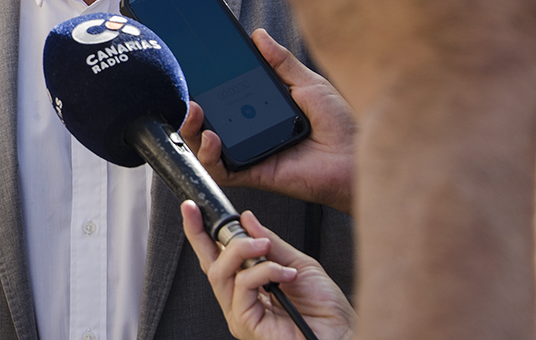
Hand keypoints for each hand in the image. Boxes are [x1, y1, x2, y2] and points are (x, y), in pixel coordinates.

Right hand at [180, 29, 354, 212]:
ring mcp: (249, 154)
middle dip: (190, 108)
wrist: (357, 158)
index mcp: (263, 110)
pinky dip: (208, 156)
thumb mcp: (308, 83)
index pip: (226, 98)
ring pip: (206, 146)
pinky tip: (211, 138)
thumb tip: (259, 36)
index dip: (206, 87)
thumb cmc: (342, 125)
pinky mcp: (252, 174)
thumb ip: (281, 62)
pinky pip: (220, 170)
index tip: (194, 70)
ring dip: (192, 129)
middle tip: (189, 93)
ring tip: (194, 111)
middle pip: (209, 122)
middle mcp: (251, 133)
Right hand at [182, 204, 354, 339]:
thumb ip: (272, 243)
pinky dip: (262, 272)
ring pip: (220, 273)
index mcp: (249, 286)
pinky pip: (241, 287)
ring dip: (242, 251)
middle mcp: (240, 300)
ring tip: (266, 246)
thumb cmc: (327, 310)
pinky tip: (284, 273)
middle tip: (219, 219)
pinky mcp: (245, 324)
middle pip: (209, 264)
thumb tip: (247, 220)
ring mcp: (240, 313)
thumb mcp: (298, 263)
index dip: (201, 232)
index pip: (217, 256)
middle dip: (204, 234)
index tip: (191, 208)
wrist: (343, 335)